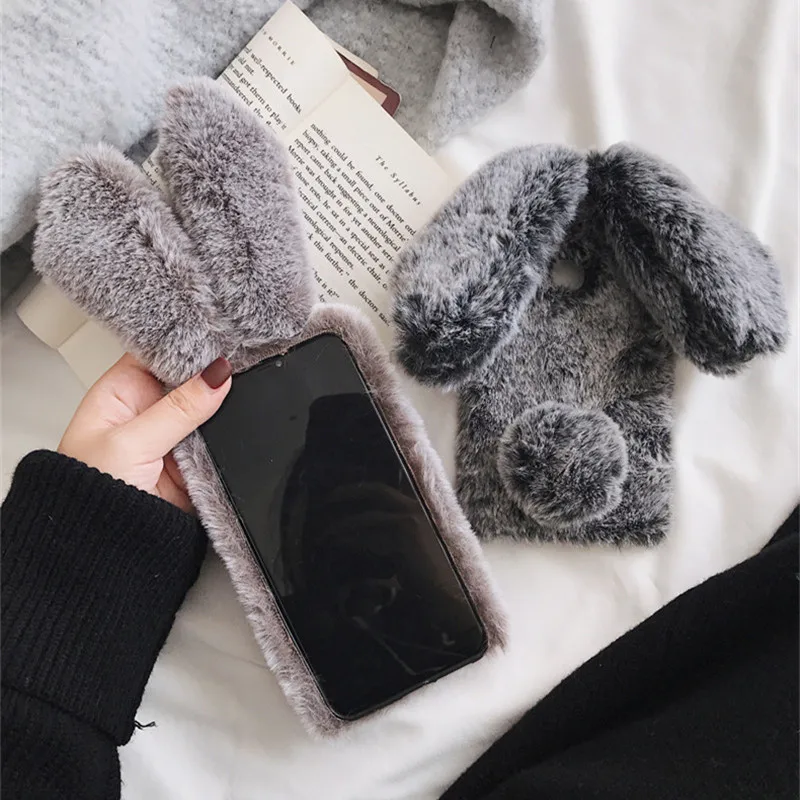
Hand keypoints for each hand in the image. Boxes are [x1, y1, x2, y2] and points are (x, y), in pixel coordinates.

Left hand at [58, 353, 231, 511]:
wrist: (105, 548)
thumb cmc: (89, 493)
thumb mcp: (132, 442)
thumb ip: (179, 408)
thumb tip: (217, 375)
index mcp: (121, 393)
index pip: (158, 354)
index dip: (186, 345)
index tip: (218, 339)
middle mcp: (147, 411)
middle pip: (188, 381)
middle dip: (211, 377)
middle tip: (238, 366)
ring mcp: (172, 437)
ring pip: (207, 411)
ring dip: (220, 410)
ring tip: (237, 399)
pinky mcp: (193, 463)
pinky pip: (217, 443)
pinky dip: (226, 440)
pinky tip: (234, 430)